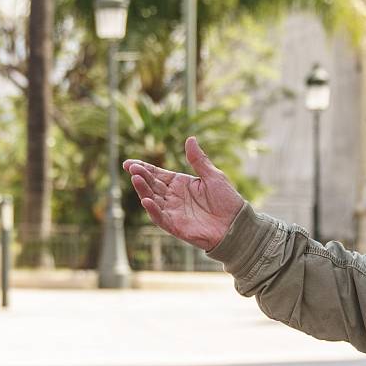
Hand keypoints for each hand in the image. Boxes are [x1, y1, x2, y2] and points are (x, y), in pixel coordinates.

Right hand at [124, 138, 244, 251]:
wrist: (236, 224)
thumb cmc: (226, 200)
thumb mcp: (213, 176)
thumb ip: (198, 160)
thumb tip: (190, 138)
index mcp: (180, 184)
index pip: (157, 174)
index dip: (143, 168)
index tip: (129, 163)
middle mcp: (173, 197)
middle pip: (152, 185)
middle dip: (141, 177)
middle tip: (132, 169)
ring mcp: (173, 212)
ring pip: (152, 200)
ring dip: (143, 191)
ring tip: (136, 179)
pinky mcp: (175, 226)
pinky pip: (160, 218)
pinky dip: (153, 210)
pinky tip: (146, 200)